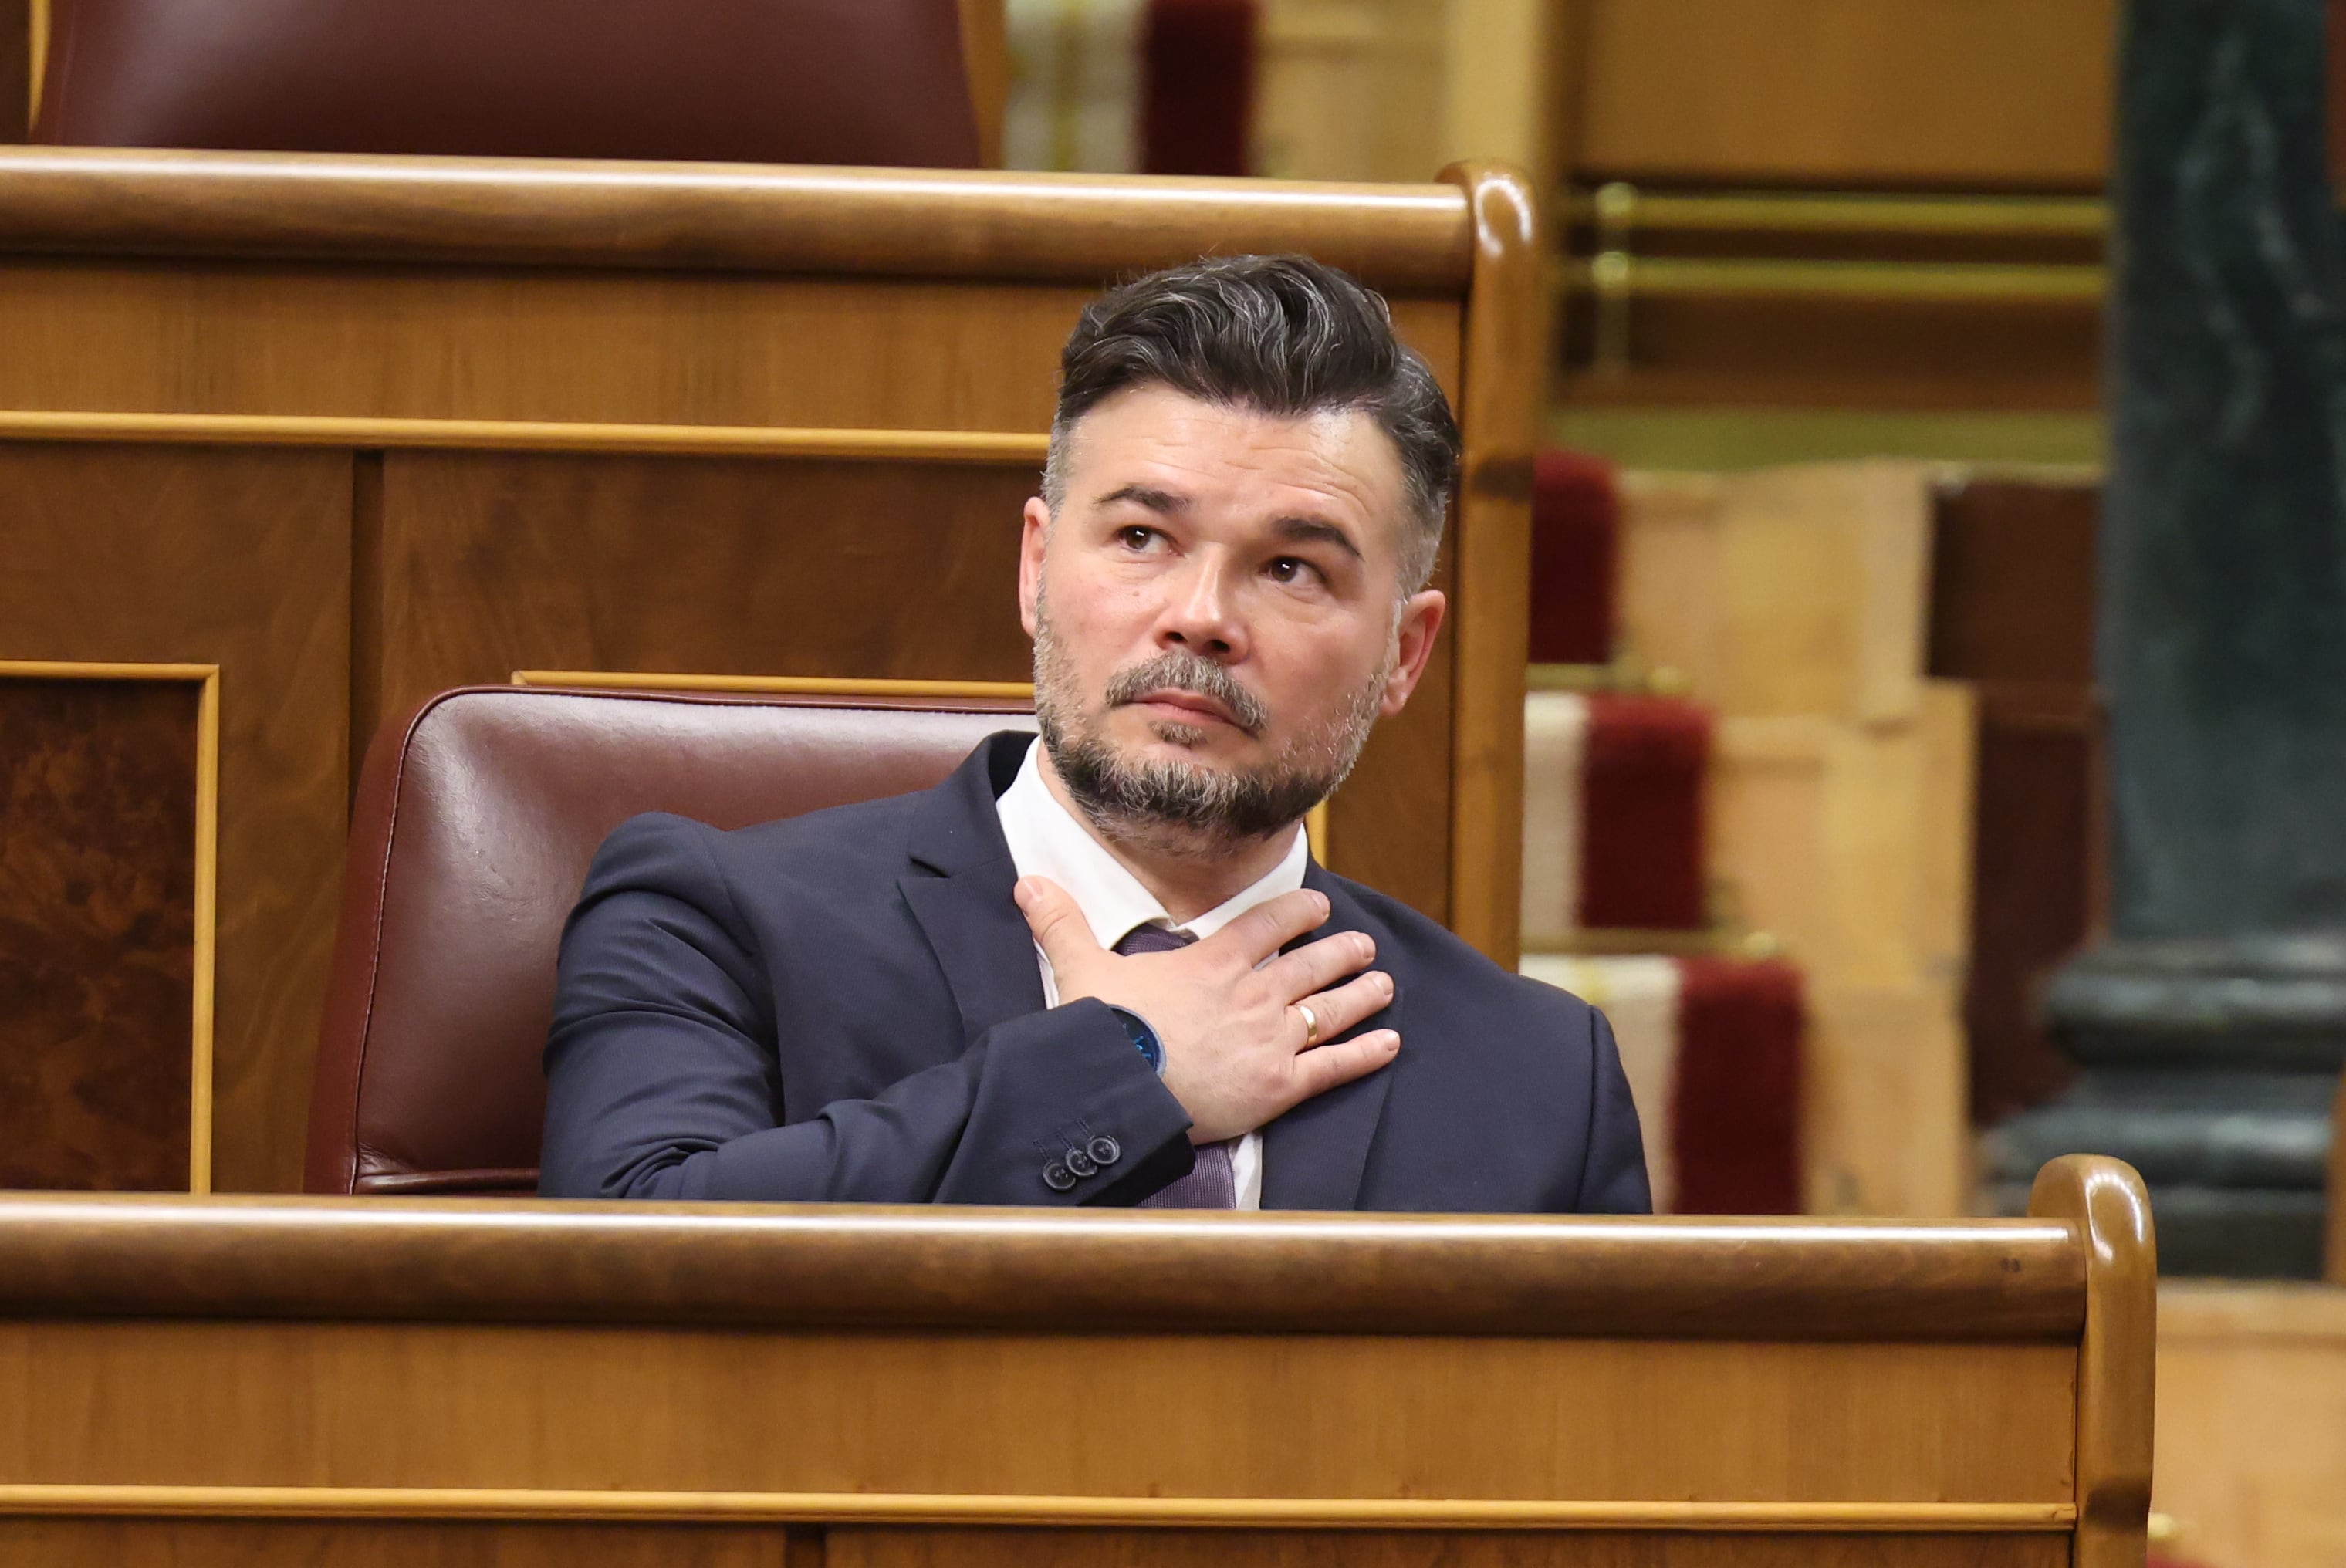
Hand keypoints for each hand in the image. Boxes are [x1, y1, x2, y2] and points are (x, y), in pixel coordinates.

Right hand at [1015, 877, 1399, 1142]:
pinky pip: (1334, 1067)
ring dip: (1361, 995)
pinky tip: (1390, 1043)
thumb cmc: (1102, 1030)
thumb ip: (1060, 923)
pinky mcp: (1280, 1086)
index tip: (1318, 905)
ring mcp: (1270, 1039)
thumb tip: (1027, 881)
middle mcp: (1251, 994)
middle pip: (1309, 965)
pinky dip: (1365, 1054)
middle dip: (1341, 952)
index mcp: (1211, 963)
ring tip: (1383, 984)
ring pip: (1329, 1009)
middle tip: (1364, 945)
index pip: (1266, 924)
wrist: (1119, 1085)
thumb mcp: (1079, 968)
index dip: (1297, 912)